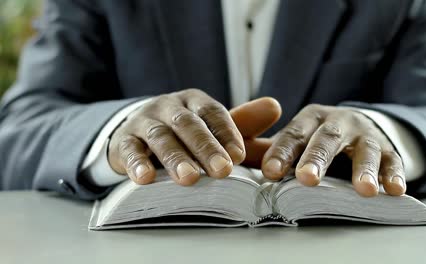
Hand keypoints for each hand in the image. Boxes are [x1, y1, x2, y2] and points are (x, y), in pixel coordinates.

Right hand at [108, 89, 244, 184]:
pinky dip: (136, 164)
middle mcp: (169, 107)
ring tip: (189, 179)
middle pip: (188, 125)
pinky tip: (145, 179)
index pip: (213, 113)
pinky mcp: (124, 140)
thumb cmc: (186, 133)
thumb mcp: (213, 126)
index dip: (226, 133)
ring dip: (175, 158)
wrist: (139, 132)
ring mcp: (145, 122)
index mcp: (194, 102)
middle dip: (205, 147)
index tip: (239, 155)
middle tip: (222, 170)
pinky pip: (129, 150)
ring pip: (160, 137)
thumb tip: (275, 106)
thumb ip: (243, 122)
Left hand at [260, 104, 405, 196]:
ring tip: (362, 189)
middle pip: (327, 138)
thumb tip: (242, 168)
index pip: (294, 134)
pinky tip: (394, 190)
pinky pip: (393, 160)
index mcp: (310, 118)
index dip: (282, 152)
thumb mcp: (300, 136)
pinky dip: (394, 175)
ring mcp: (365, 134)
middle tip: (307, 179)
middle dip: (317, 159)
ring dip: (364, 169)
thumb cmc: (320, 137)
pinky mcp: (388, 147)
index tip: (270, 172)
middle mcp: (338, 122)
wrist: (360, 126)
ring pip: (365, 150)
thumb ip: (277, 150)